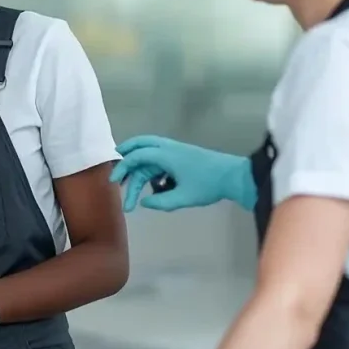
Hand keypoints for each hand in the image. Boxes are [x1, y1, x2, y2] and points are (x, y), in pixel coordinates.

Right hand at [110, 135, 255, 212]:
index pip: (137, 157)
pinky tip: (157, 188)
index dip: (123, 168)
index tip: (114, 182)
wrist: (233, 176)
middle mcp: (168, 149)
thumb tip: (144, 203)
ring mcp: (176, 151)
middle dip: (126, 155)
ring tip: (132, 184)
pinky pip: (161, 159)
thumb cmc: (208, 185)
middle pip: (141, 145)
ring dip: (140, 166)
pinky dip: (154, 170)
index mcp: (166, 155)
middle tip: (115, 169)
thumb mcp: (183, 198)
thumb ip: (160, 202)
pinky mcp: (183, 156)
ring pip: (151, 154)